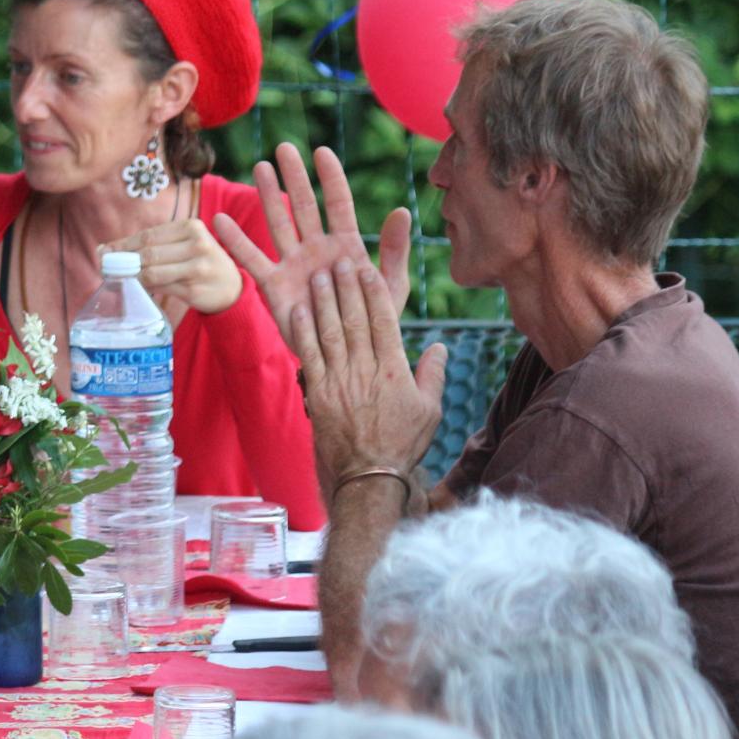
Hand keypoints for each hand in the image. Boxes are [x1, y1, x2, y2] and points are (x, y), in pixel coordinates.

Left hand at [102, 218, 242, 314]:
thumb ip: (155, 243)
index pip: (149, 235)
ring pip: (152, 272)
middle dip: (124, 261)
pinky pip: (161, 288)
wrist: (231, 287)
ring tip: (119, 278)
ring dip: (132, 276)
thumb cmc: (200, 261)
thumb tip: (108, 249)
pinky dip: (146, 288)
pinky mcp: (194, 289)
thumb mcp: (186, 243)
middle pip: (149, 253)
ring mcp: (197, 268)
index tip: (103, 251)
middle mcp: (197, 245)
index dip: (123, 244)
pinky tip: (138, 288)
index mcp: (192, 227)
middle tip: (106, 267)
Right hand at [212, 143, 411, 346]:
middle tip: (284, 148)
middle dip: (294, 177)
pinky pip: (252, 260)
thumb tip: (401, 210)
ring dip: (268, 196)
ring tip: (260, 167)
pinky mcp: (274, 286)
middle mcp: (316, 249)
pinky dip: (236, 241)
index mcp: (346, 246)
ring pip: (278, 223)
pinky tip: (219, 220)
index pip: (339, 204)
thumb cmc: (373, 324)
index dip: (331, 178)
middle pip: (303, 206)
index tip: (322, 151)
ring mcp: (293, 265)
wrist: (347, 359)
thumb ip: (394, 250)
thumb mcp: (390, 288)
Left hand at [291, 256, 445, 485]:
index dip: (374, 292)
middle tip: (339, 261)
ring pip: (331, 332)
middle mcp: (366, 371)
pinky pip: (310, 356)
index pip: (384, 321)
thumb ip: (433, 376)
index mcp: (394, 371)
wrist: (369, 477)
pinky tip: (298, 310)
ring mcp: (340, 381)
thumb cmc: (402, 444)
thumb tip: (441, 347)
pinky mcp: (318, 394)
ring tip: (318, 276)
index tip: (367, 269)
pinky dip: (303, 331)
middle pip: (355, 320)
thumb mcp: (429, 411)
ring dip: (323, 302)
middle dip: (346, 287)